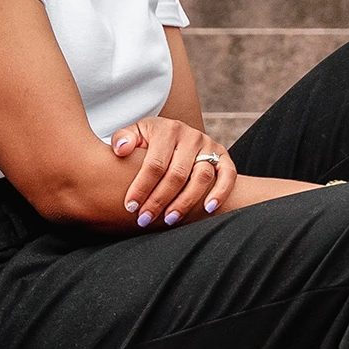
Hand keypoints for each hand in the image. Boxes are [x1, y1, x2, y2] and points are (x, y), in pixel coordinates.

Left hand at [107, 116, 238, 227]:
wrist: (174, 136)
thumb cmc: (150, 141)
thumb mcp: (135, 134)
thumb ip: (123, 138)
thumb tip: (121, 149)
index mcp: (167, 129)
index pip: (154, 164)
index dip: (141, 187)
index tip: (130, 206)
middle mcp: (191, 136)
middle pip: (177, 174)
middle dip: (159, 200)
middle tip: (144, 219)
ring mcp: (209, 146)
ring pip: (201, 178)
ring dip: (185, 202)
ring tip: (169, 219)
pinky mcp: (224, 157)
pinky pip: (228, 175)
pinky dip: (220, 192)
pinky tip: (208, 210)